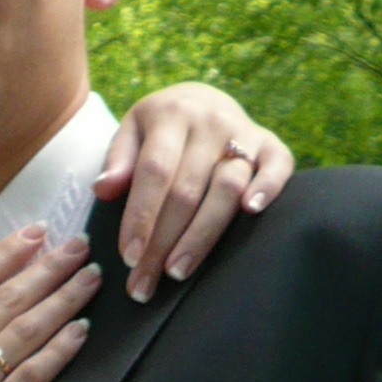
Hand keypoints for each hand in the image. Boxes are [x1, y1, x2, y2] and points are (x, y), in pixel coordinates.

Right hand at [0, 225, 98, 381]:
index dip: (6, 254)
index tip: (35, 232)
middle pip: (6, 300)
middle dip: (47, 267)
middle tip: (79, 244)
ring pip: (25, 332)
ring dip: (63, 300)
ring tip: (91, 277)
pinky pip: (32, 378)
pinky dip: (59, 352)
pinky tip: (81, 331)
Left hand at [94, 82, 294, 302]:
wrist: (201, 98)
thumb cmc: (159, 127)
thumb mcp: (131, 132)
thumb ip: (117, 160)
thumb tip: (103, 189)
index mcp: (172, 116)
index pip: (154, 172)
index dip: (140, 216)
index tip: (128, 257)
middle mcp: (210, 122)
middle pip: (186, 191)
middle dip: (162, 242)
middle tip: (144, 283)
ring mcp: (244, 133)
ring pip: (226, 189)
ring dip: (202, 235)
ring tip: (177, 271)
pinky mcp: (271, 145)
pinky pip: (278, 166)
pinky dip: (269, 188)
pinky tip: (252, 213)